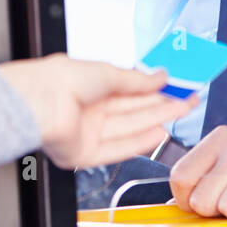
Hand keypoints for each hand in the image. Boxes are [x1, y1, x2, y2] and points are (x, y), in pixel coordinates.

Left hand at [0, 54, 197, 168]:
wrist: (38, 102)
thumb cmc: (61, 79)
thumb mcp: (108, 73)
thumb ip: (137, 80)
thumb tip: (162, 76)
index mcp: (90, 85)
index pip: (129, 90)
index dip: (155, 89)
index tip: (177, 87)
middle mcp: (89, 109)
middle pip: (132, 110)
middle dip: (162, 105)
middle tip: (187, 101)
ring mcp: (86, 132)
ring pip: (128, 128)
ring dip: (156, 122)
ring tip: (180, 114)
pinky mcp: (84, 153)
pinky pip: (116, 149)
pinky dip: (138, 143)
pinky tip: (158, 134)